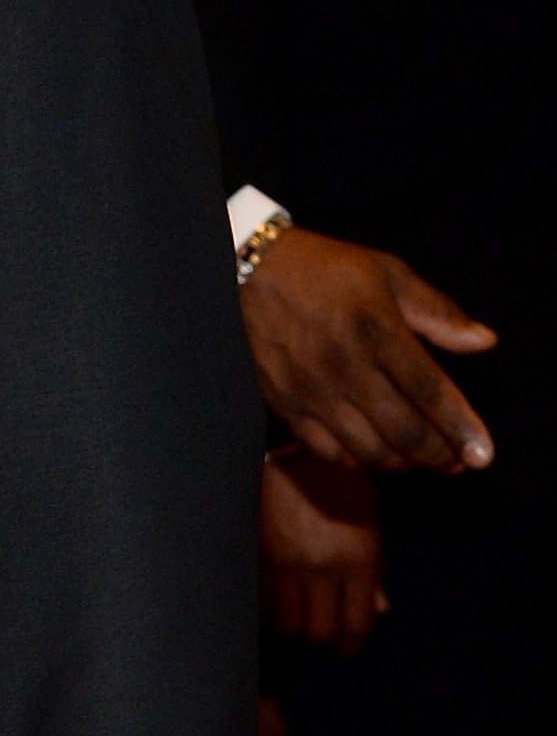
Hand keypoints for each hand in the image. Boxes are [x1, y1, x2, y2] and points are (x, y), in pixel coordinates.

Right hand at [240, 225, 495, 473]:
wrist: (251, 272)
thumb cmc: (328, 271)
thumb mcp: (390, 275)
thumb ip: (439, 312)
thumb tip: (484, 342)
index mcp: (376, 329)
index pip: (428, 390)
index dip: (459, 427)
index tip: (482, 454)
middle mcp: (344, 366)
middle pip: (402, 431)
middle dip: (438, 456)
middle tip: (458, 463)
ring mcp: (313, 392)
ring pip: (369, 449)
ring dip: (404, 463)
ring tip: (425, 460)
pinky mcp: (287, 406)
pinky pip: (330, 452)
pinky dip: (361, 461)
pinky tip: (380, 454)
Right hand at [260, 448, 387, 652]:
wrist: (293, 456)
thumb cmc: (340, 484)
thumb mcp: (369, 521)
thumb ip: (374, 569)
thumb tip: (380, 609)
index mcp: (360, 559)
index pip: (357, 625)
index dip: (351, 645)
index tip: (347, 649)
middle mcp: (326, 568)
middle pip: (321, 634)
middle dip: (322, 638)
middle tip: (322, 632)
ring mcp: (290, 566)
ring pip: (289, 626)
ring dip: (294, 627)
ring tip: (298, 617)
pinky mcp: (261, 561)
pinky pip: (264, 607)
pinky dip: (271, 612)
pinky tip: (277, 602)